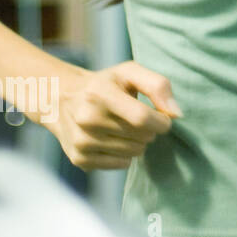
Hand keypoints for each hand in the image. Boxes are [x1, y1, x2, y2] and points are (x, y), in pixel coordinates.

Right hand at [45, 61, 181, 170]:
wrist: (60, 99)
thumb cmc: (105, 85)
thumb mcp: (129, 72)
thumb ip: (158, 86)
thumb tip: (176, 113)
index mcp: (100, 93)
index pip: (141, 118)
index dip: (161, 122)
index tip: (163, 118)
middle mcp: (87, 119)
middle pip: (141, 137)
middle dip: (150, 130)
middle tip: (137, 119)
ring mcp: (81, 141)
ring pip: (134, 152)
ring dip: (139, 142)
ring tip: (124, 128)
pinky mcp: (79, 159)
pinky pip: (121, 164)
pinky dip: (126, 154)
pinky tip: (114, 140)